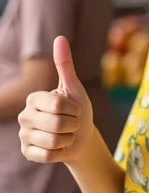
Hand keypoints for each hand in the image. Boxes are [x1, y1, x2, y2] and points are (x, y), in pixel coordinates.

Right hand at [19, 36, 93, 163]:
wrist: (81, 137)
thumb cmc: (78, 110)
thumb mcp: (74, 87)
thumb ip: (65, 64)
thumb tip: (60, 37)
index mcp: (33, 97)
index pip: (57, 104)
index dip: (73, 108)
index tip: (73, 108)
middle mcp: (24, 115)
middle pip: (57, 123)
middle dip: (73, 125)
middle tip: (71, 123)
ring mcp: (24, 135)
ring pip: (53, 140)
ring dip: (68, 139)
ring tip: (66, 135)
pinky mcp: (27, 152)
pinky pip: (47, 155)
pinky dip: (60, 152)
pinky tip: (58, 147)